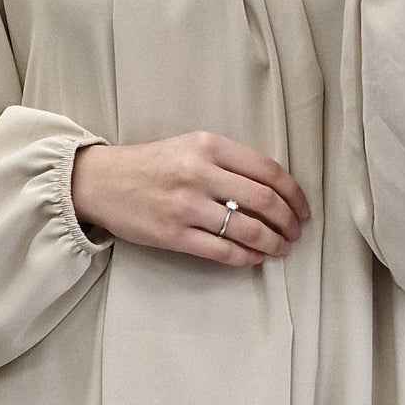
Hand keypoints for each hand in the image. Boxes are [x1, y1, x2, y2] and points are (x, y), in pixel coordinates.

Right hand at [71, 132, 309, 265]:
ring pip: (247, 229)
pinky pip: (221, 251)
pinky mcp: (173, 234)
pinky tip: (255, 258)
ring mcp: (186, 205)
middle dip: (288, 222)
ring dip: (272, 243)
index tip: (303, 209)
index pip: (268, 170)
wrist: (101, 181)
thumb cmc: (152, 164)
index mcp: (209, 146)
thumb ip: (229, 162)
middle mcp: (200, 173)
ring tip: (281, 248)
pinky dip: (246, 258)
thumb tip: (274, 191)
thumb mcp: (191, 146)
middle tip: (296, 232)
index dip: (295, 193)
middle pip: (264, 201)